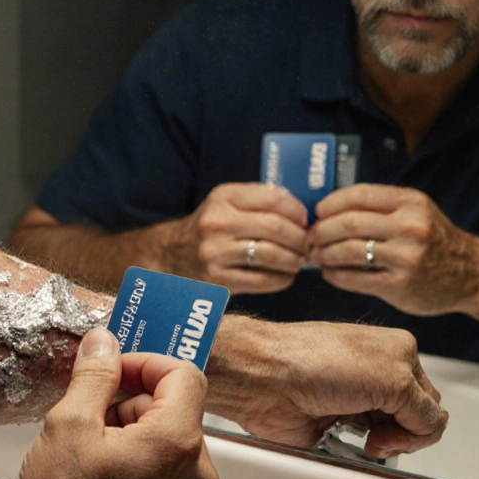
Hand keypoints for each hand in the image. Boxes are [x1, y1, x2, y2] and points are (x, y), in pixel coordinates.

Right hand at [0, 329, 217, 478]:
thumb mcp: (68, 426)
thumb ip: (93, 376)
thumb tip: (103, 343)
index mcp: (177, 441)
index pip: (183, 373)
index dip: (145, 362)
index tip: (114, 370)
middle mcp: (197, 474)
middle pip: (175, 411)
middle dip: (132, 403)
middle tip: (90, 416)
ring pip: (170, 448)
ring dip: (134, 439)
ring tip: (89, 456)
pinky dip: (140, 472)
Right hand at [171, 183, 308, 293]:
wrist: (172, 254)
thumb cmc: (212, 228)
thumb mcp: (227, 203)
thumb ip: (260, 200)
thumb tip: (301, 211)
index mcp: (223, 197)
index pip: (273, 198)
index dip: (298, 211)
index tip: (305, 222)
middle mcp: (216, 222)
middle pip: (275, 227)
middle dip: (300, 238)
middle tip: (306, 245)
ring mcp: (214, 252)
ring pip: (271, 254)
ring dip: (293, 260)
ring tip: (297, 261)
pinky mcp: (216, 279)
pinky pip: (261, 280)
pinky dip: (281, 280)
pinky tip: (284, 276)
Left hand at [210, 319, 446, 457]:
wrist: (264, 378)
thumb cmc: (315, 361)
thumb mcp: (394, 378)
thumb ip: (424, 408)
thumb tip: (427, 429)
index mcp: (397, 352)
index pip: (431, 400)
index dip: (420, 420)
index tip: (398, 423)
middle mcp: (376, 375)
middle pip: (413, 420)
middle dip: (402, 433)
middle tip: (376, 432)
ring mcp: (353, 401)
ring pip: (388, 437)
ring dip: (380, 443)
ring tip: (359, 437)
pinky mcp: (330, 425)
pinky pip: (357, 450)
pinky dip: (357, 454)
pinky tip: (341, 440)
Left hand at [308, 184, 478, 315]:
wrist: (471, 275)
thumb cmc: (431, 240)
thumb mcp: (415, 212)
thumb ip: (378, 207)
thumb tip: (325, 210)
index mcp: (411, 203)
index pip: (359, 195)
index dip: (330, 203)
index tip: (317, 212)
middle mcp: (410, 227)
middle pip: (348, 223)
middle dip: (320, 231)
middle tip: (309, 238)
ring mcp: (406, 258)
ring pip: (348, 250)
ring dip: (324, 254)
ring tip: (316, 257)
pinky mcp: (400, 285)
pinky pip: (354, 278)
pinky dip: (334, 275)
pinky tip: (330, 273)